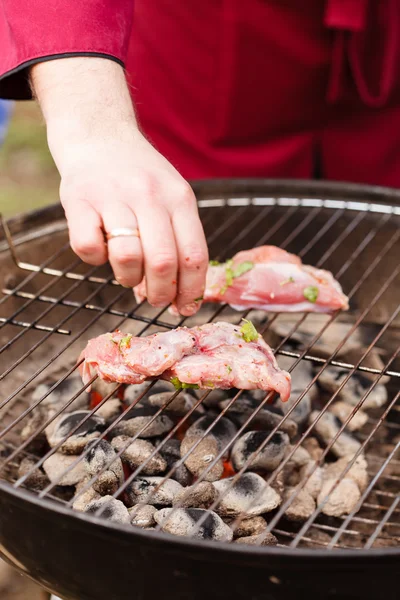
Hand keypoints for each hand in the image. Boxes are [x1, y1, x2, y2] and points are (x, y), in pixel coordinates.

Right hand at [31, 58, 207, 315]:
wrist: (99, 134)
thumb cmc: (140, 177)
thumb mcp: (170, 198)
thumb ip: (175, 241)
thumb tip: (173, 296)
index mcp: (179, 199)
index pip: (194, 255)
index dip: (192, 291)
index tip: (185, 309)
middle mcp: (149, 196)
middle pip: (163, 263)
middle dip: (161, 294)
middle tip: (154, 300)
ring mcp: (113, 197)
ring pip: (128, 258)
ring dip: (128, 279)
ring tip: (127, 272)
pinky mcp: (78, 200)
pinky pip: (88, 248)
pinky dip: (95, 259)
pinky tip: (100, 248)